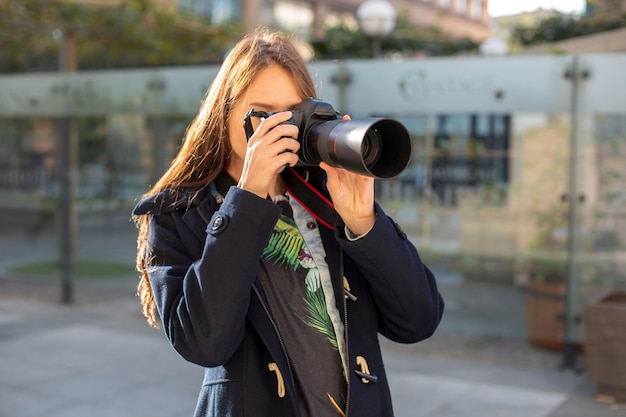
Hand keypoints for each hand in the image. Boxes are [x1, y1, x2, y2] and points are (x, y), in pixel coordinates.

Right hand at [238, 111, 299, 197]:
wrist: (250, 187)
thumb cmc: (255, 170)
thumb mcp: (254, 152)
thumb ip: (264, 142)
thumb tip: (280, 133)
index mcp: (254, 140)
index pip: (267, 122)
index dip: (279, 116)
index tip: (289, 114)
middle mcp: (258, 145)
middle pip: (279, 129)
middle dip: (292, 130)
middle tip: (296, 135)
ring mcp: (264, 155)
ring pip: (286, 142)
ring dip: (295, 145)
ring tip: (295, 150)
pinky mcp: (270, 165)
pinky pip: (288, 156)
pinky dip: (294, 158)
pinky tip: (292, 161)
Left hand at [319, 115, 375, 235]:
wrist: (354, 213)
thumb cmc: (342, 200)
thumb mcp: (332, 186)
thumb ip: (330, 174)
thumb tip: (323, 162)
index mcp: (341, 167)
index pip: (339, 150)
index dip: (338, 138)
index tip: (337, 126)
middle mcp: (351, 166)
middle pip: (352, 147)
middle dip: (351, 133)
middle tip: (348, 121)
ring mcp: (360, 170)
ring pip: (361, 153)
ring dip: (360, 142)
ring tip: (357, 130)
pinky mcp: (368, 176)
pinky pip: (368, 165)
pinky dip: (368, 158)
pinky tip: (366, 150)